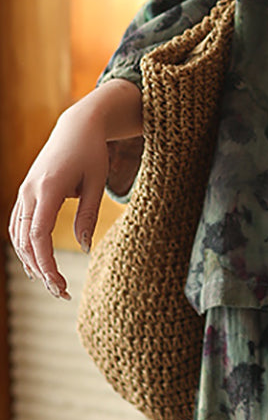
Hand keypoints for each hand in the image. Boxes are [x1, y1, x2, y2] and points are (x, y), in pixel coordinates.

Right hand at [8, 80, 141, 299]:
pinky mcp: (26, 193)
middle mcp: (29, 192)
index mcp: (47, 189)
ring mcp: (24, 192)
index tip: (59, 284)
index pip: (39, 236)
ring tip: (52, 284)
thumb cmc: (92, 153)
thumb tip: (84, 249)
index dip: (46, 263)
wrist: (77, 126)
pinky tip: (37, 264)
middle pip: (25, 241)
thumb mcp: (96, 183)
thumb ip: (89, 216)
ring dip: (31, 262)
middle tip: (61, 293)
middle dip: (40, 270)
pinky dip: (25, 247)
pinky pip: (18, 226)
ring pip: (17, 236)